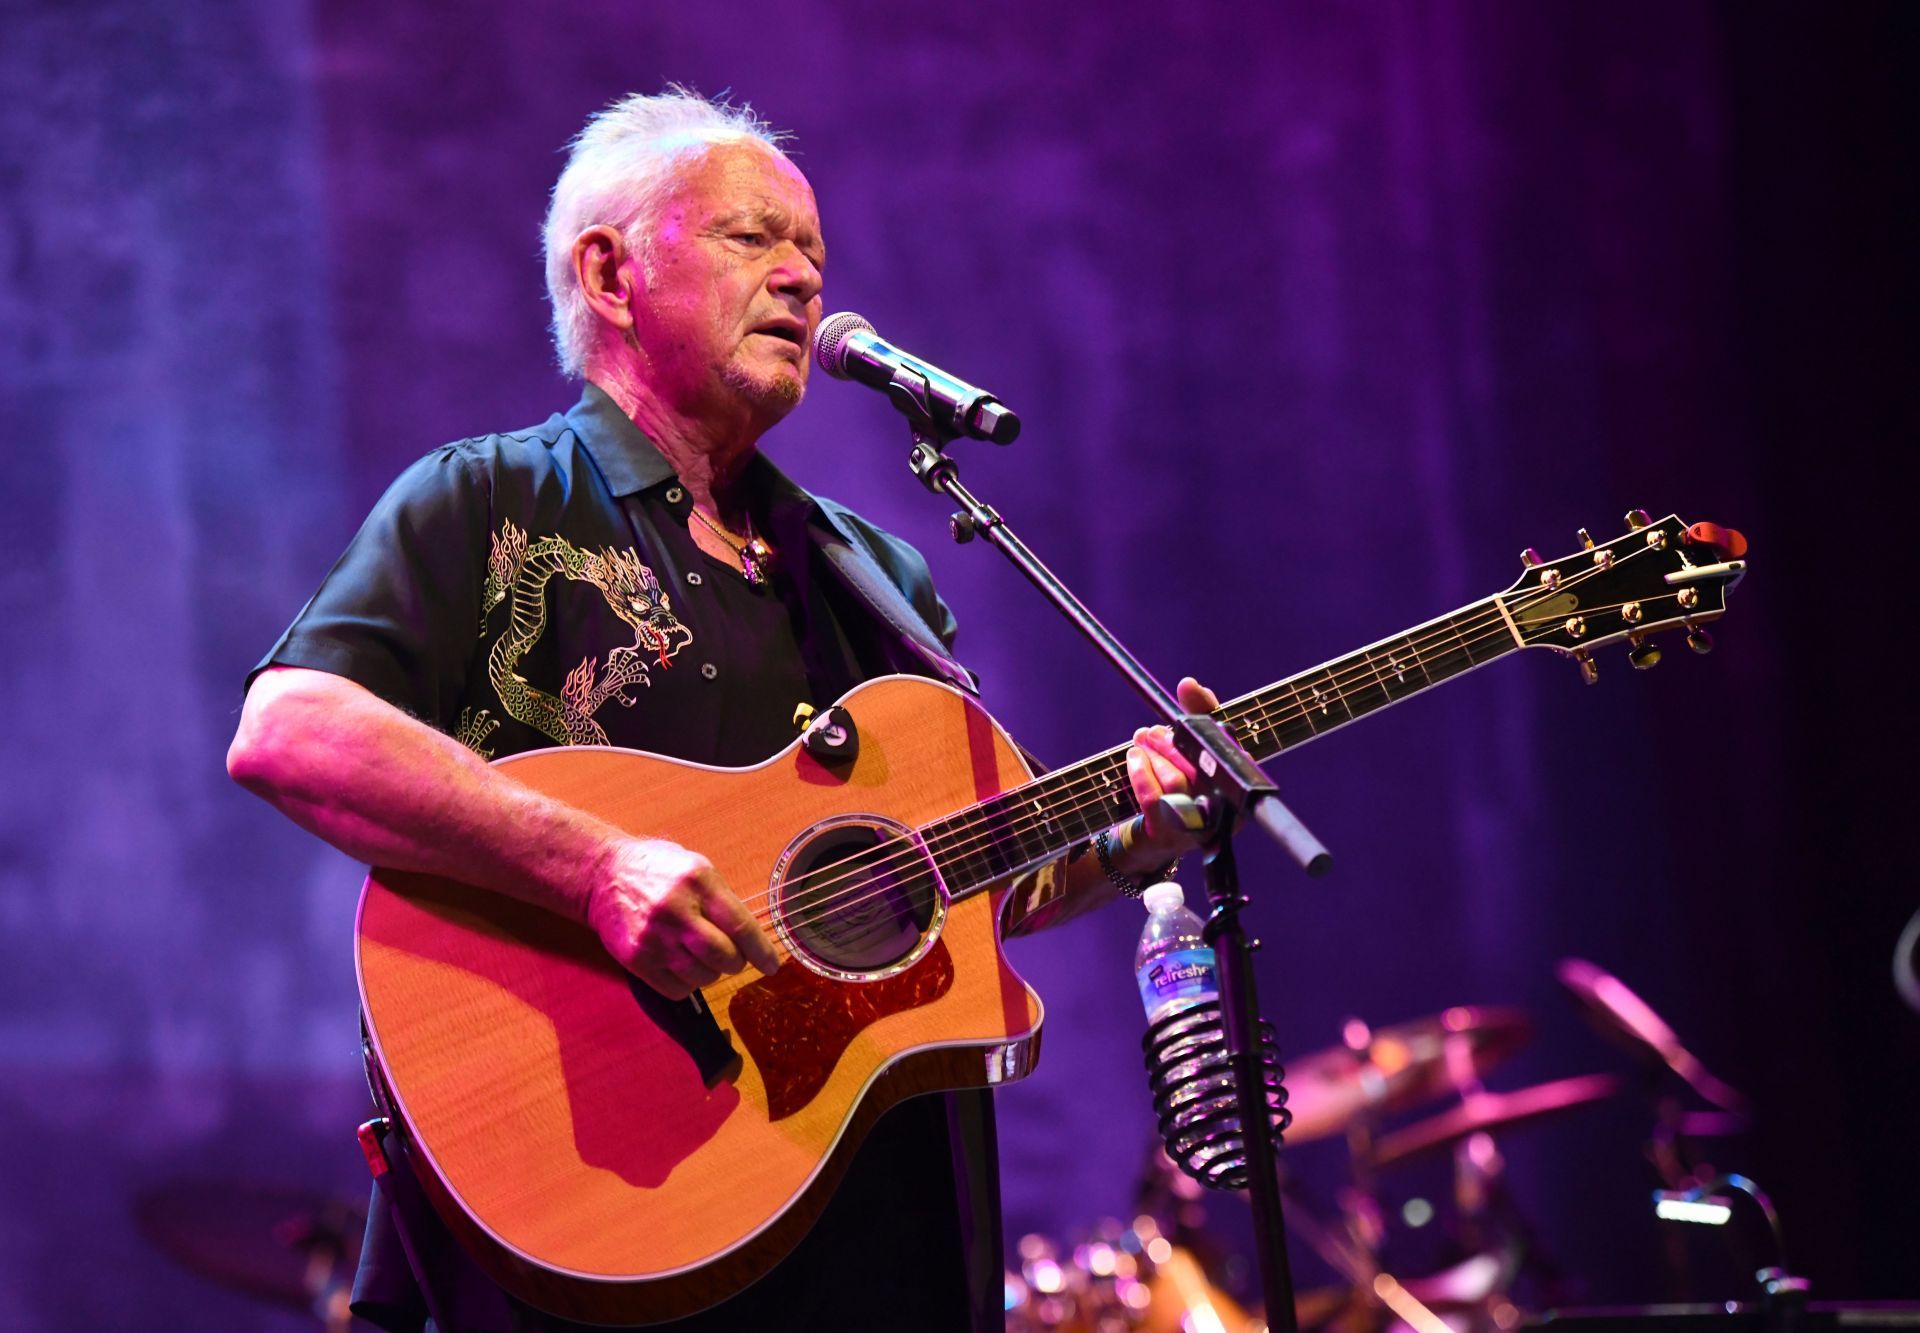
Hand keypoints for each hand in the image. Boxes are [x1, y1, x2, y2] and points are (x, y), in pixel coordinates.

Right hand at [586, 837, 780, 999]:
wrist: (603, 875)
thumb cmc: (657, 870)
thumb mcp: (697, 868)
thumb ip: (723, 899)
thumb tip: (752, 938)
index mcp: (698, 882)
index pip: (741, 926)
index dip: (761, 951)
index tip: (772, 965)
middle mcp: (676, 910)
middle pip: (724, 957)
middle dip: (735, 962)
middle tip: (730, 956)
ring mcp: (654, 937)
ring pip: (703, 976)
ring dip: (710, 972)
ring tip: (698, 954)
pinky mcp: (636, 958)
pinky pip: (677, 989)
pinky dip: (688, 983)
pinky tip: (680, 963)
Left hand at [1120, 677, 1221, 865]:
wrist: (1154, 837)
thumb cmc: (1179, 787)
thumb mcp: (1189, 752)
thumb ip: (1196, 717)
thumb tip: (1189, 684)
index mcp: (1238, 789)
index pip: (1232, 751)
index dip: (1212, 721)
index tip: (1189, 693)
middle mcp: (1225, 813)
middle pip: (1202, 766)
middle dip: (1172, 741)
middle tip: (1152, 731)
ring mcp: (1197, 827)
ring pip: (1177, 780)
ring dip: (1154, 755)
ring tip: (1141, 742)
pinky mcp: (1169, 836)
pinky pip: (1154, 798)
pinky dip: (1140, 772)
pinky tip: (1134, 758)